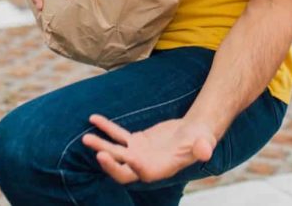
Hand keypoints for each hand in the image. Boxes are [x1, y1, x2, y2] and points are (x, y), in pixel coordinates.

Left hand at [81, 114, 216, 184]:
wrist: (195, 132)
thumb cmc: (201, 139)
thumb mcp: (204, 143)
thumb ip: (203, 148)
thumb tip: (205, 152)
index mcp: (159, 170)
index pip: (140, 172)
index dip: (129, 166)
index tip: (120, 156)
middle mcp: (145, 166)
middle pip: (122, 170)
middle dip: (109, 164)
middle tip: (99, 153)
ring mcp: (138, 154)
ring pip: (115, 151)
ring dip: (101, 145)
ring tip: (86, 137)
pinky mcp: (135, 142)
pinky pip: (117, 135)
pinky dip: (106, 128)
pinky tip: (94, 118)